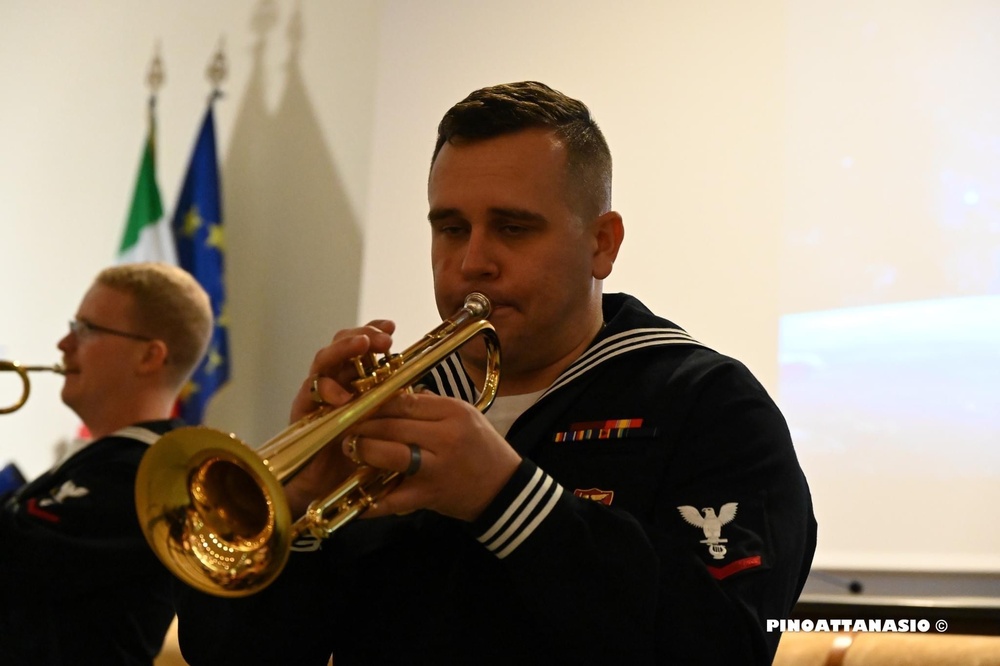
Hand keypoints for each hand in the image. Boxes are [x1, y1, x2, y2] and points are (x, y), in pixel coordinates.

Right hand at [283, 320, 395, 514]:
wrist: (327, 486)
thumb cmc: (357, 453)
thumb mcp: (382, 424)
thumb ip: (394, 406)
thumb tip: (423, 391)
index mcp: (354, 378)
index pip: (362, 345)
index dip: (374, 330)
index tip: (392, 326)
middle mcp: (334, 380)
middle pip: (341, 344)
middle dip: (361, 335)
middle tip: (382, 338)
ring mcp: (316, 394)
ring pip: (324, 360)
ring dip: (343, 350)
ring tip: (362, 345)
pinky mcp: (302, 411)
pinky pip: (310, 393)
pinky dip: (327, 390)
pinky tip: (342, 396)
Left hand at [346, 390, 521, 521]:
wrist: (504, 488)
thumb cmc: (482, 447)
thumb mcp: (464, 415)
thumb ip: (429, 406)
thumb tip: (391, 395)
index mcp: (453, 413)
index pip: (404, 401)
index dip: (374, 402)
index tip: (356, 402)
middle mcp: (445, 437)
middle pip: (392, 425)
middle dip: (362, 425)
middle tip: (343, 425)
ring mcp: (437, 468)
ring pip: (390, 454)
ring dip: (364, 450)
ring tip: (350, 448)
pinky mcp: (429, 495)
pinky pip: (394, 498)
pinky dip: (372, 501)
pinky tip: (356, 498)